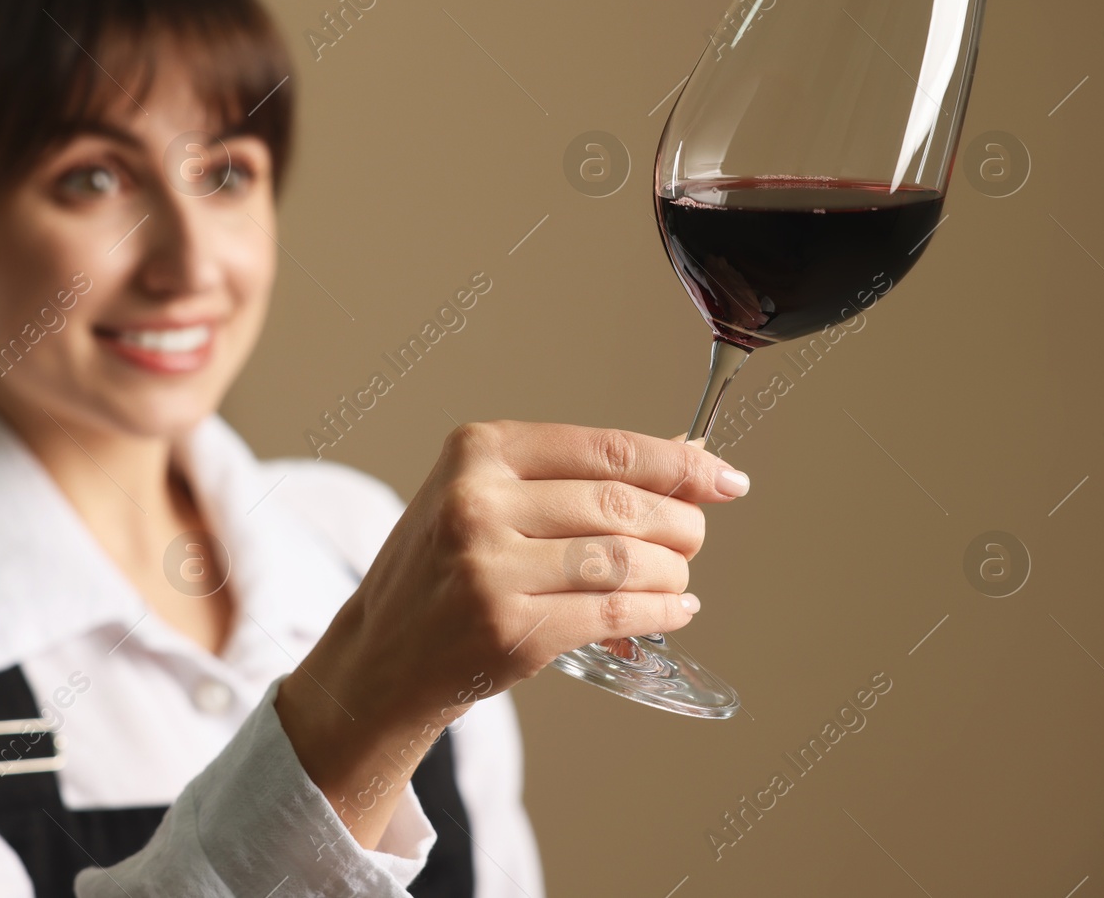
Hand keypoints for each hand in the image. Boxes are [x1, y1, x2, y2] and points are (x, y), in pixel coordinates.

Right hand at [275, 420, 748, 845]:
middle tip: (693, 537)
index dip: (678, 463)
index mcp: (477, 452)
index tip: (722, 477)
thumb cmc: (442, 568)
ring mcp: (490, 568)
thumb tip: (686, 461)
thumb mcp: (483, 497)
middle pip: (622, 504)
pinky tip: (672, 612)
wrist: (381, 655)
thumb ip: (569, 478)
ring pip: (625, 560)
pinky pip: (614, 612)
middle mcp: (478, 502)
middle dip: (680, 524)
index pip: (605, 449)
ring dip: (671, 574)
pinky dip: (658, 613)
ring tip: (676, 580)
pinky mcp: (509, 629)